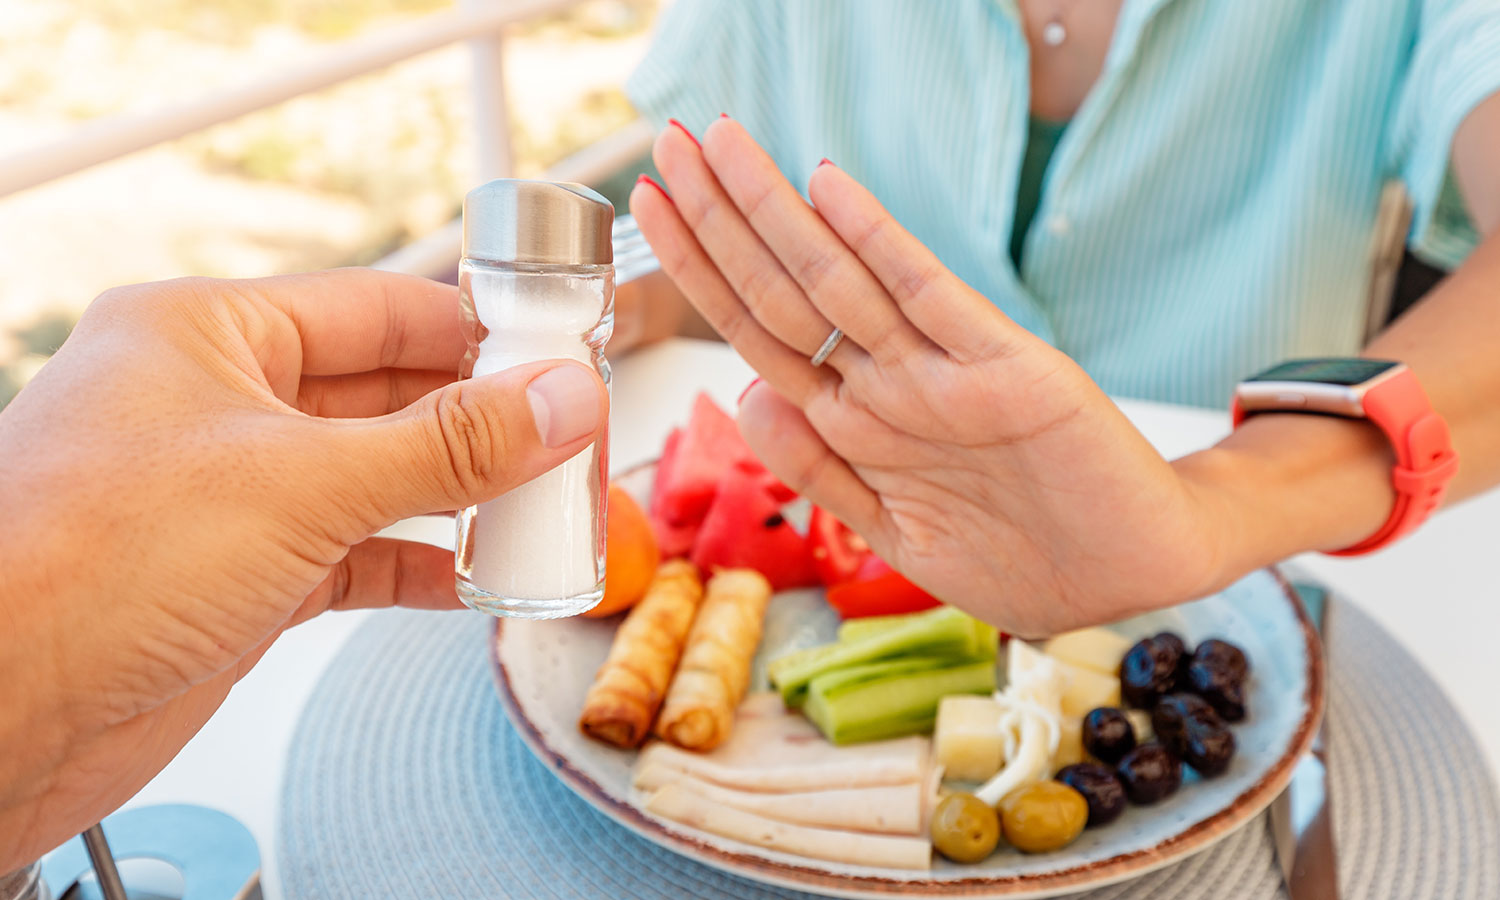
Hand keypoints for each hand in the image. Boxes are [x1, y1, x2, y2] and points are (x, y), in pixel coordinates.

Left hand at [0, 269, 606, 867]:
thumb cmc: (80, 566)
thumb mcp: (301, 483)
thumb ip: (447, 445)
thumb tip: (554, 401)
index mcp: (209, 335)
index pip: (378, 307)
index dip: (476, 328)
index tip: (557, 351)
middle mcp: (219, 406)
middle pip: (388, 394)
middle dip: (481, 420)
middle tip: (566, 435)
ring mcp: (230, 496)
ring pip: (379, 478)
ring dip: (459, 498)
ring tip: (541, 506)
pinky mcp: (241, 578)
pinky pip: (358, 554)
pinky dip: (419, 565)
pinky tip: (474, 577)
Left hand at [630, 119, 1234, 636]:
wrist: (1138, 572)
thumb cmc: (1023, 553)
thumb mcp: (898, 530)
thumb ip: (823, 472)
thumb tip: (744, 393)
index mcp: (861, 423)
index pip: (759, 330)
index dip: (700, 272)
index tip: (650, 212)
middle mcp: (892, 385)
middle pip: (785, 291)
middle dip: (718, 220)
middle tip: (666, 144)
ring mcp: (947, 375)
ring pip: (839, 284)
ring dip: (772, 214)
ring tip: (718, 145)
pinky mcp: (1012, 372)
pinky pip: (932, 300)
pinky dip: (882, 244)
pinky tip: (829, 188)